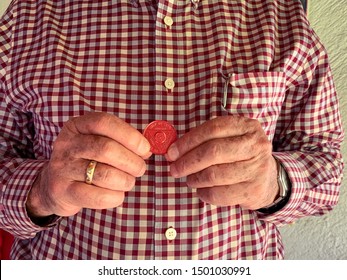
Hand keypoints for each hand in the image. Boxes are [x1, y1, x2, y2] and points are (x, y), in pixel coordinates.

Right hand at [27, 112, 151, 217]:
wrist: (53, 184)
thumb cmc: (86, 160)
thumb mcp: (97, 142)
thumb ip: (121, 142)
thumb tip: (146, 150)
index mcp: (78, 126)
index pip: (105, 123)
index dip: (130, 136)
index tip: (145, 149)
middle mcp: (67, 144)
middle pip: (107, 149)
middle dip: (131, 161)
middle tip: (139, 169)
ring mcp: (62, 167)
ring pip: (104, 174)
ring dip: (125, 180)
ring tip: (128, 182)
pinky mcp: (63, 191)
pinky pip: (97, 196)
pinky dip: (114, 197)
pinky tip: (117, 195)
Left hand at [166, 116, 278, 209]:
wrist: (268, 180)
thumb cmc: (240, 156)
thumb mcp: (229, 139)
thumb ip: (205, 140)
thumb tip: (173, 151)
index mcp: (246, 126)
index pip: (212, 129)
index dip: (188, 141)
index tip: (171, 152)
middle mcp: (255, 145)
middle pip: (212, 152)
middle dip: (187, 162)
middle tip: (174, 169)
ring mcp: (257, 168)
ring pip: (214, 175)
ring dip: (194, 179)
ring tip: (190, 179)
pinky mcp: (254, 190)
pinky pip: (220, 194)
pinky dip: (204, 193)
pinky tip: (201, 190)